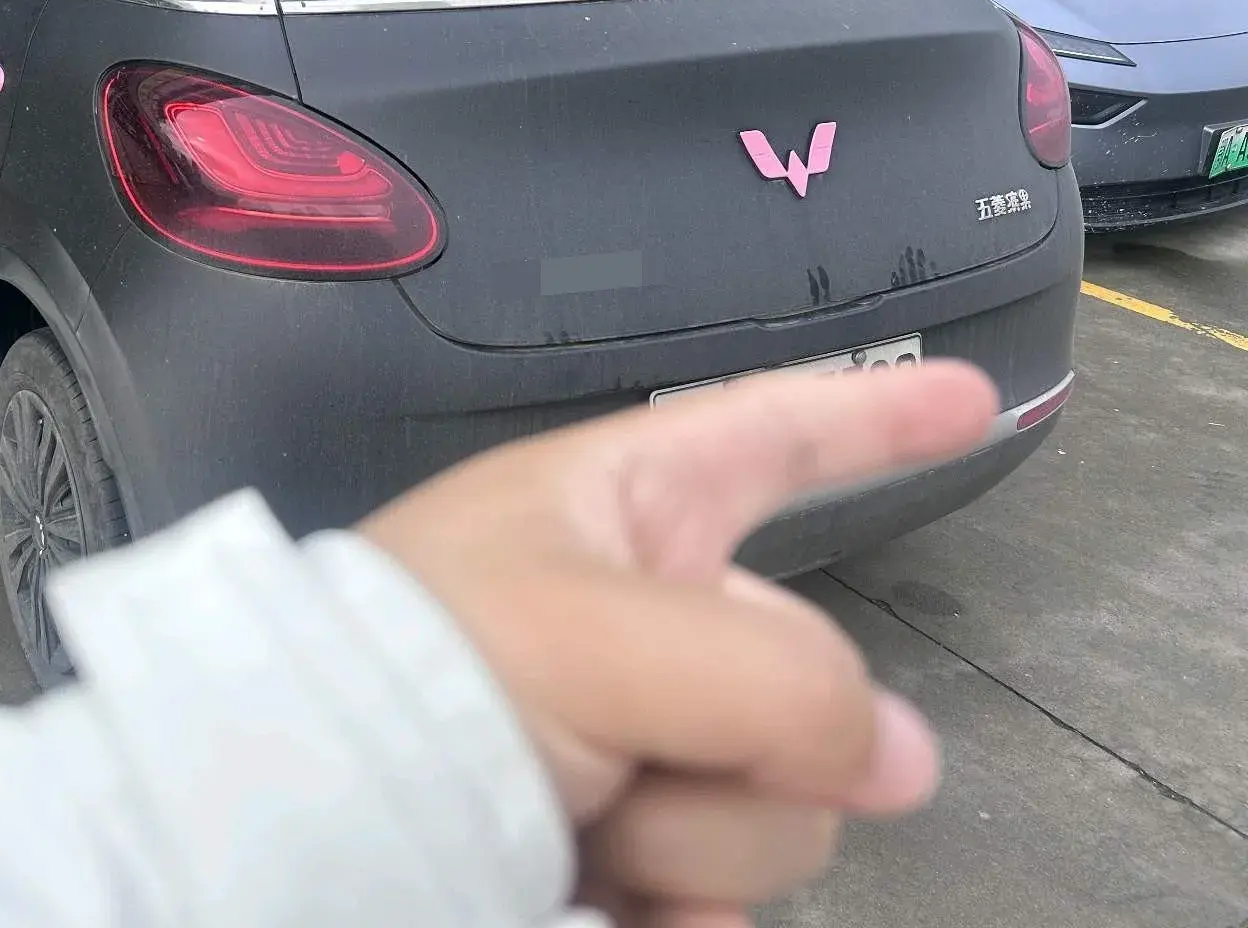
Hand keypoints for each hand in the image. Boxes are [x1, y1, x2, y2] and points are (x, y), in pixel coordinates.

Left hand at [360, 361, 998, 926]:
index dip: (872, 413)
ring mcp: (633, 741)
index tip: (978, 398)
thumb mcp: (600, 635)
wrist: (297, 825)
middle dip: (768, 728)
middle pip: (807, 664)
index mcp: (620, 508)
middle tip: (654, 754)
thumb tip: (896, 759)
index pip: (770, 434)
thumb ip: (778, 677)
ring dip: (704, 828)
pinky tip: (624, 904)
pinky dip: (690, 903)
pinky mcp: (618, 845)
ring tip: (585, 822)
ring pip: (781, 794)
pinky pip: (728, 881)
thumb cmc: (429, 670)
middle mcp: (639, 617)